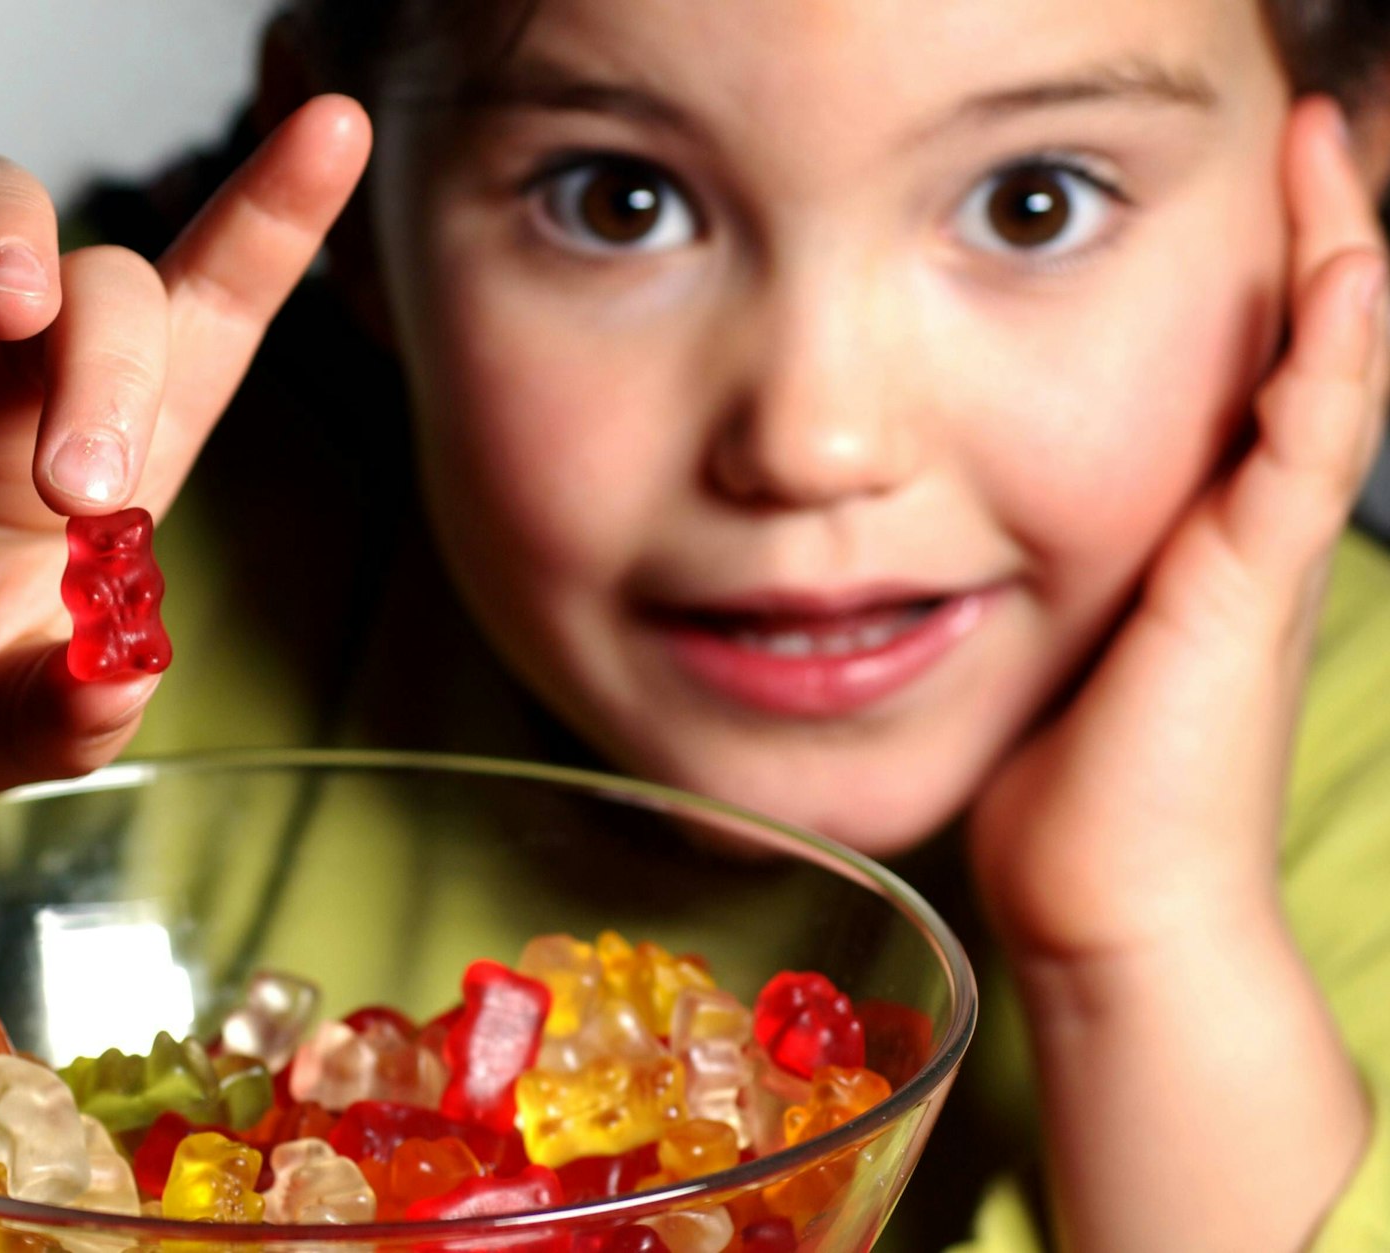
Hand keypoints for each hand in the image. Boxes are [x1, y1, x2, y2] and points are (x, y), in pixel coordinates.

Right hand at [0, 0, 370, 819]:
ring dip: (0, 230)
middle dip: (108, 358)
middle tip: (74, 484)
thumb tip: (121, 675)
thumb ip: (67, 711)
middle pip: (101, 279)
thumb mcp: (0, 732)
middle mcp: (12, 373)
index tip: (336, 125)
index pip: (211, 311)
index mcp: (105, 458)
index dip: (274, 217)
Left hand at [967, 97, 1383, 1251]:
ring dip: (1332, 252)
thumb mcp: (1043, 650)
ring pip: (1322, 375)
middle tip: (1306, 121)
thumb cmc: (1065, 794)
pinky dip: (1329, 355)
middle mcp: (1247, 535)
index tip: (1230, 178)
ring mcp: (1260, 558)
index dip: (1252, 278)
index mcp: (1198, 540)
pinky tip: (1336, 268)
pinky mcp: (1247, 589)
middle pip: (1298, 352)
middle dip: (1304, 233)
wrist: (1109, 905)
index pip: (1243, 378)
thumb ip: (1021, 577)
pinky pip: (1305, 448)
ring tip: (1326, 140)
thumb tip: (933, 537)